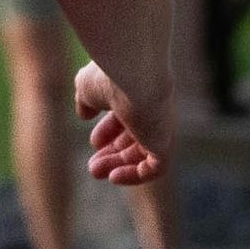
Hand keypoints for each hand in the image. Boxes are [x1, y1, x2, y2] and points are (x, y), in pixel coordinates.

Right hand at [74, 62, 170, 186]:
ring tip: (95, 171)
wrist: (131, 71)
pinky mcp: (165, 142)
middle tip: (93, 167)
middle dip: (113, 153)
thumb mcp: (87, 86)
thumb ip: (86, 100)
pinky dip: (135, 175)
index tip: (93, 142)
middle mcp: (153, 109)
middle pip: (136, 138)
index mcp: (137, 92)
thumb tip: (84, 114)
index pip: (127, 117)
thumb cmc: (108, 74)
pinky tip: (114, 177)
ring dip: (119, 165)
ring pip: (143, 153)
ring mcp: (160, 126)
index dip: (109, 132)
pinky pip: (155, 167)